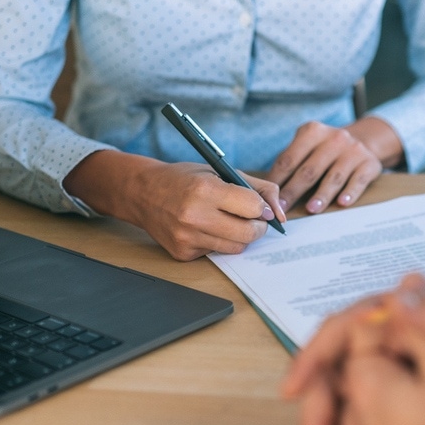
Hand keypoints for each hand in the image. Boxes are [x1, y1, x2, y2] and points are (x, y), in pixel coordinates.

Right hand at [63, 150, 285, 259]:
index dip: (262, 208)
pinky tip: (207, 229)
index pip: (253, 207)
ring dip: (241, 237)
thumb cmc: (185, 179)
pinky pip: (216, 253)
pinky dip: (219, 243)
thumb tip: (281, 212)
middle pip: (248, 234)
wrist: (142, 193)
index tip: (260, 207)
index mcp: (205, 189)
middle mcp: (195, 215)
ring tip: (230, 222)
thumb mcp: (220, 171)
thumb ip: (257, 188)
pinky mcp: (182, 253)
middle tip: (253, 220)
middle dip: (258, 227)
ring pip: (236, 248)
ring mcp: (187, 237)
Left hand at [266, 117, 401, 213]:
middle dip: (294, 191)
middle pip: (309, 170)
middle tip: (283, 209)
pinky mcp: (369, 163)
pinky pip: (358, 181)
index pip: (290, 159)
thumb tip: (269, 191)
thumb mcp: (308, 145)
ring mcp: (353, 151)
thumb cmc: (326, 150)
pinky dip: (350, 193)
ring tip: (311, 210)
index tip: (269, 199)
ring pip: (334, 177)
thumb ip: (292, 162)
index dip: (278, 180)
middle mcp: (334, 138)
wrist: (364, 141)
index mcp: (312, 132)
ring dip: (322, 195)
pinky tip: (342, 203)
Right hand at [283, 274, 424, 424]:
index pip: (346, 328)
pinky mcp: (412, 403)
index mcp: (412, 321)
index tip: (296, 390)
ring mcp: (405, 374)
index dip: (315, 356)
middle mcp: (401, 343)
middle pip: (339, 372)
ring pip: (350, 404)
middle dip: (322, 414)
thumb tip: (400, 293)